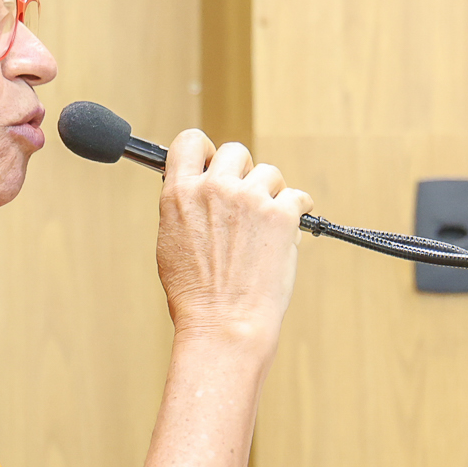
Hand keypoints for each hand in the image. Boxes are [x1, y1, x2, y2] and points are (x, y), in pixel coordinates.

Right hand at [155, 131, 313, 338]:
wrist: (224, 324)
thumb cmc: (196, 296)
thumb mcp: (170, 243)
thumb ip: (184, 208)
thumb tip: (196, 190)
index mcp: (180, 194)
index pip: (190, 142)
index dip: (206, 151)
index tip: (214, 165)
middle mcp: (214, 189)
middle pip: (236, 151)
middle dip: (243, 173)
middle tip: (245, 204)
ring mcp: (250, 199)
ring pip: (269, 173)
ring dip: (271, 194)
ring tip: (265, 227)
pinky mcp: (281, 214)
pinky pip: (297, 196)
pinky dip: (297, 210)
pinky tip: (289, 229)